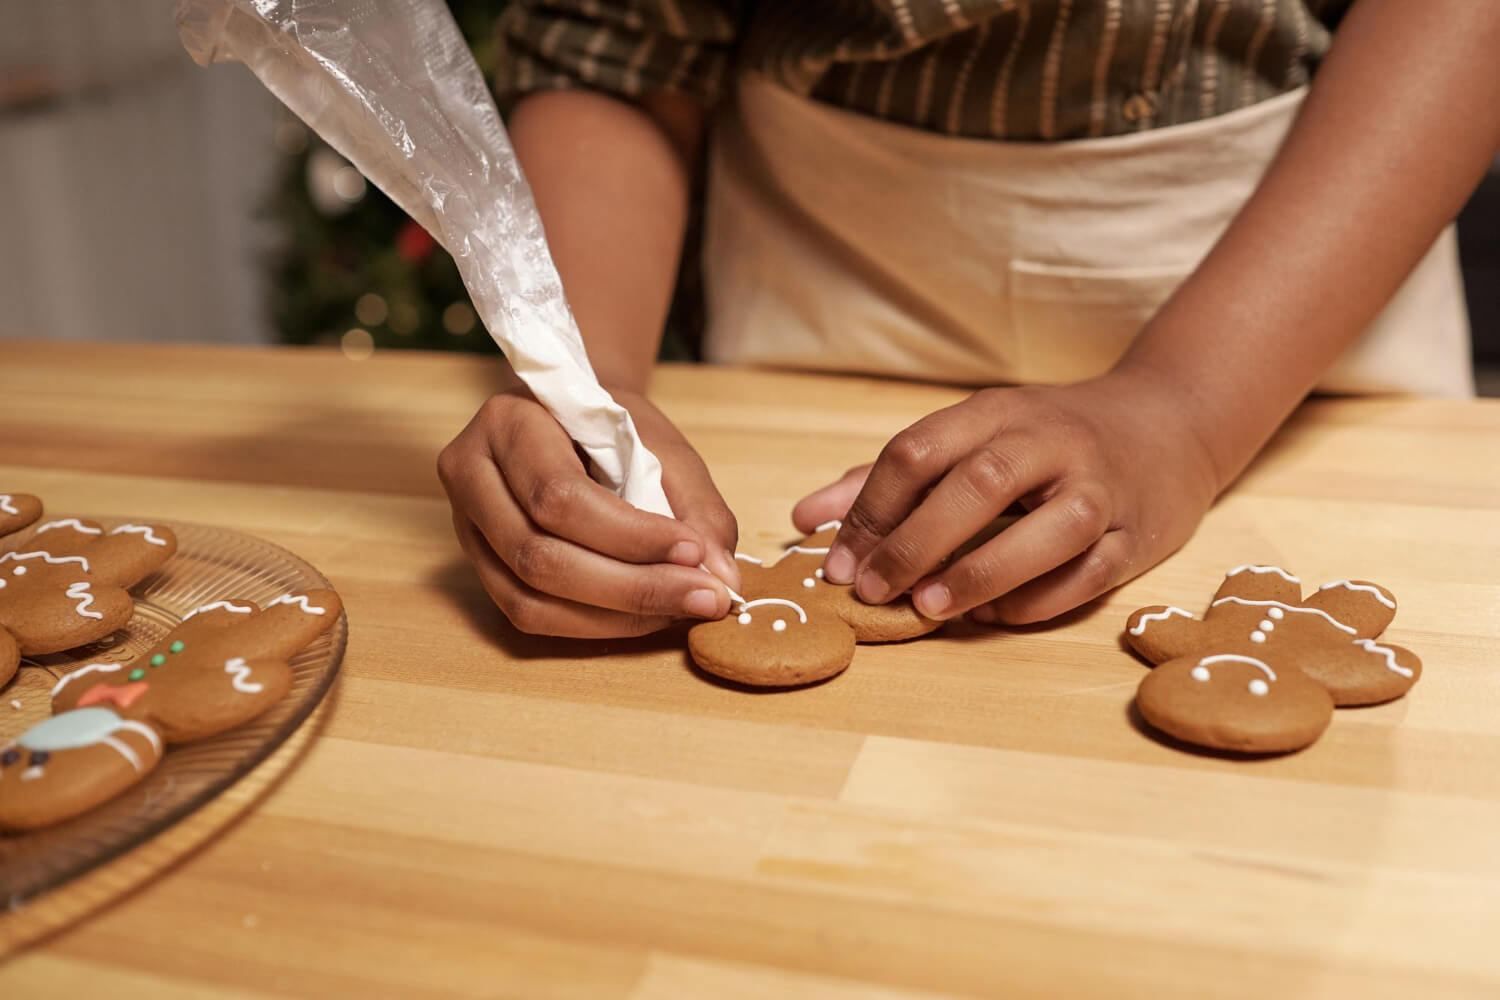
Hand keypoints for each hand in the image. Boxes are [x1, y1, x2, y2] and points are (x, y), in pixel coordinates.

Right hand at [438, 378, 739, 637]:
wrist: (569, 418)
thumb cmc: (611, 425)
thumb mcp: (660, 443)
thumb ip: (696, 507)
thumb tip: (723, 579)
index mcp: (507, 423)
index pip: (558, 495)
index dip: (629, 535)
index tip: (694, 552)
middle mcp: (470, 475)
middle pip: (538, 556)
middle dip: (631, 588)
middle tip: (703, 597)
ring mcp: (466, 527)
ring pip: (529, 598)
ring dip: (615, 617)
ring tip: (679, 608)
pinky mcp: (479, 568)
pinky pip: (529, 615)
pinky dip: (593, 626)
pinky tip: (643, 616)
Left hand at [791, 367, 1220, 624]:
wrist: (1170, 423)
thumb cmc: (1047, 439)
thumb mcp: (971, 436)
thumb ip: (886, 478)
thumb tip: (803, 519)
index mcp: (997, 412)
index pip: (919, 451)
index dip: (871, 510)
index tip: (838, 563)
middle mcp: (1051, 442)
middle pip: (977, 484)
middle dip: (914, 542)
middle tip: (871, 591)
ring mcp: (1101, 488)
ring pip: (1046, 530)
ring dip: (979, 572)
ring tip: (926, 608)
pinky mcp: (1139, 535)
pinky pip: (1087, 575)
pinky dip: (1035, 600)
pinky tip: (992, 615)